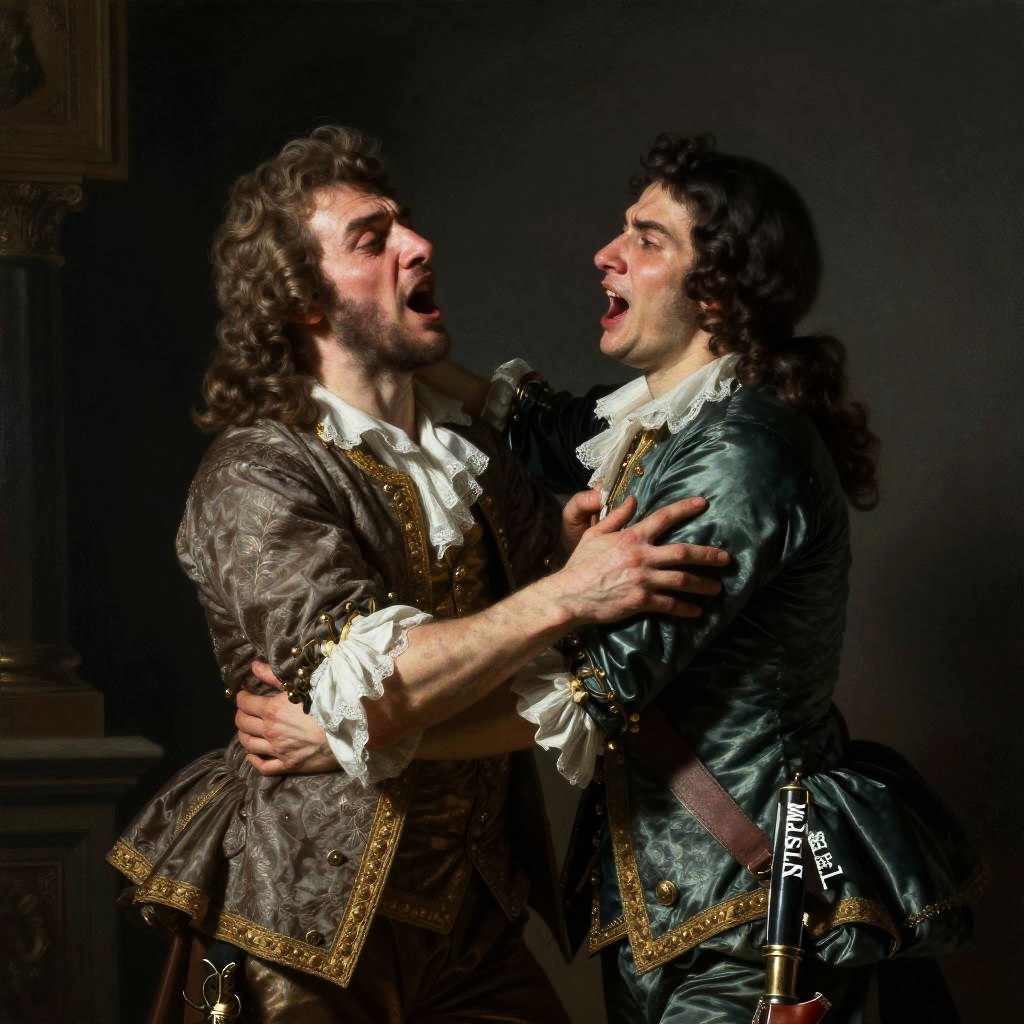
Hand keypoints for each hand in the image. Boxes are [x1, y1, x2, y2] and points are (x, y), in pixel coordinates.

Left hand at [235, 661, 337, 775]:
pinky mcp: (288, 765)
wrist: (347, 729)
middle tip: (246, 710)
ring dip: (244, 735)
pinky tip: (253, 753)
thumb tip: (253, 666)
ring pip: (248, 745)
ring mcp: (278, 751)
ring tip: (249, 729)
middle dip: (240, 714)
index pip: (244, 703)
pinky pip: (262, 766)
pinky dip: (253, 760)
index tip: (245, 694)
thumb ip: (274, 676)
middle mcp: (270, 731)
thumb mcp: (301, 685)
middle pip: (242, 724)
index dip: (241, 697)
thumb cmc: (327, 704)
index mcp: (272, 710)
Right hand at [555, 495, 727, 623]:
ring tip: (717, 588)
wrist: (570, 594)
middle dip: (708, 555)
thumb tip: (632, 499)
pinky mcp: (641, 600)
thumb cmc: (580, 564)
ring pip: (682, 580)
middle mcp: (642, 556)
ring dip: (703, 584)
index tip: (704, 504)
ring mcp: (643, 579)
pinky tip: (696, 612)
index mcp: (632, 537)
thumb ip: (617, 517)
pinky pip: (670, 604)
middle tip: (725, 559)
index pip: (664, 518)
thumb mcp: (595, 535)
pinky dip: (685, 608)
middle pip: (684, 552)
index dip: (685, 509)